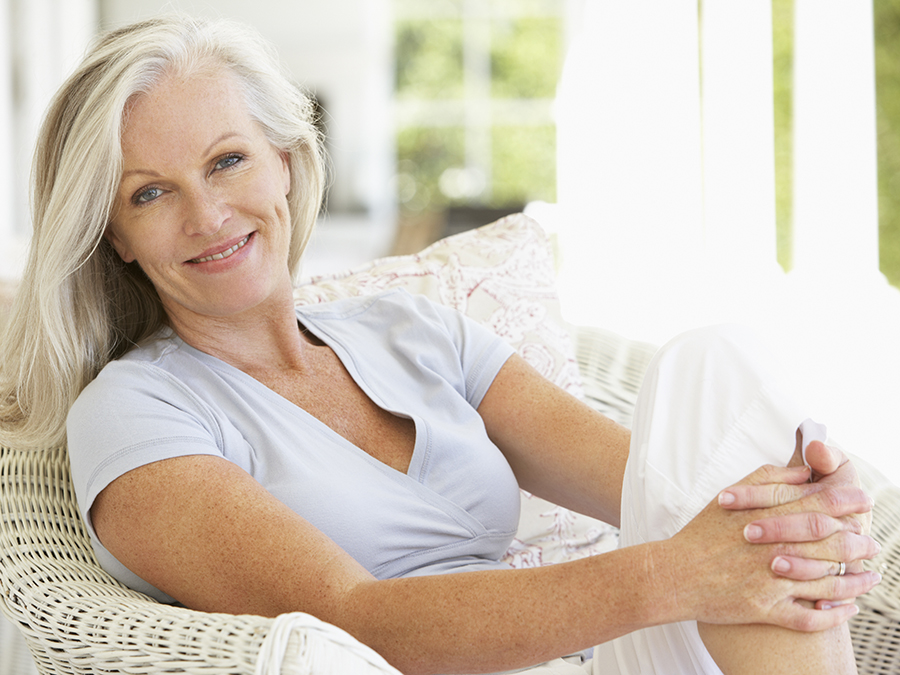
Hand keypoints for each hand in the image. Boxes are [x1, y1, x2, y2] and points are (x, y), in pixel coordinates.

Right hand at [659, 463, 880, 631]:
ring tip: (871, 576)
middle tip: (873, 542)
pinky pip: (811, 617)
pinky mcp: (767, 610)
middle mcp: (773, 548)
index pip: (820, 505)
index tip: (865, 501)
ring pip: (829, 582)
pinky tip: (847, 608)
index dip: (849, 502)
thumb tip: (803, 473)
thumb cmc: (703, 533)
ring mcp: (772, 581)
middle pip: (832, 543)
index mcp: (766, 517)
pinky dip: (835, 614)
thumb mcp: (732, 495)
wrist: (676, 573)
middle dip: (860, 542)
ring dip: (856, 580)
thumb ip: (769, 479)